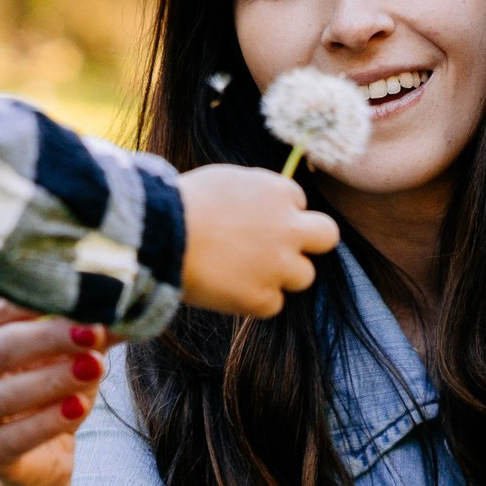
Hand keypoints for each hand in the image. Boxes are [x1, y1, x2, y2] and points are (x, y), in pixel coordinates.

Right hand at [0, 296, 108, 485]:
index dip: (41, 301)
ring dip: (53, 379)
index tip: (85, 298)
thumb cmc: (50, 386)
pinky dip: (47, 422)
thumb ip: (90, 329)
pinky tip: (79, 407)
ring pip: (3, 395)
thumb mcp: (71, 353)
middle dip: (49, 339)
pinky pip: (11, 438)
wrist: (41, 454)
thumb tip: (127, 306)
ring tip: (94, 367)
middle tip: (93, 331)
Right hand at [176, 165, 339, 317]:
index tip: (252, 220)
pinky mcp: (262, 298)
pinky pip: (272, 304)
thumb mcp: (225, 181)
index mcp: (278, 192)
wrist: (159, 235)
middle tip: (281, 250)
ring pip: (303, 275)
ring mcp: (278, 265)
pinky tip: (226, 289)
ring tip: (241, 271)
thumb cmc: (179, 204)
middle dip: (310, 241)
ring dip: (280, 275)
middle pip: (326, 236)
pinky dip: (253, 299)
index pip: (297, 202)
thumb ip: (254, 193)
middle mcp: (288, 229)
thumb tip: (262, 206)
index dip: (277, 213)